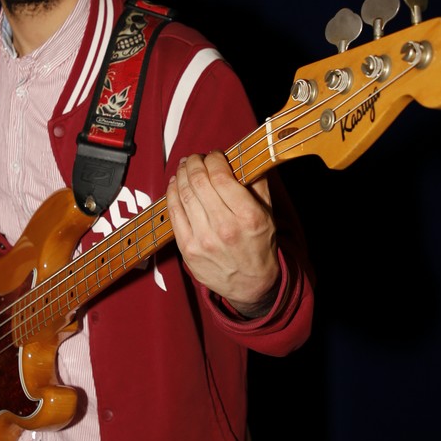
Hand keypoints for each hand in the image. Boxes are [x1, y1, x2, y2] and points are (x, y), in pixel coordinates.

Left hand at [166, 151, 278, 316]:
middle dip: (195, 163)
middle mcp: (225, 228)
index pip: (222, 176)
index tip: (215, 155)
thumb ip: (257, 183)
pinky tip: (176, 183)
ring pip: (184, 195)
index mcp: (248, 216)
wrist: (250, 285)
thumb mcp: (268, 213)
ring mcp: (203, 240)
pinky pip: (174, 213)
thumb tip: (245, 156)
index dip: (214, 159)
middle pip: (199, 182)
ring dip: (182, 174)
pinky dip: (172, 194)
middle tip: (196, 158)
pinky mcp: (188, 249)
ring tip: (186, 166)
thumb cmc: (259, 245)